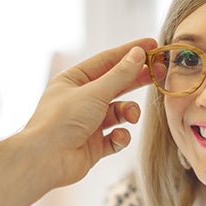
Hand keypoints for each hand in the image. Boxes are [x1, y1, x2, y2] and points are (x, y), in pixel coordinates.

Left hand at [22, 38, 156, 187]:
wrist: (45, 160)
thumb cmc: (62, 120)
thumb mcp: (94, 92)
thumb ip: (120, 75)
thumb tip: (138, 54)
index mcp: (73, 81)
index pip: (106, 61)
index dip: (129, 52)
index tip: (152, 45)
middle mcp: (79, 100)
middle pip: (115, 85)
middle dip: (136, 80)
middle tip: (160, 73)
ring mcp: (87, 123)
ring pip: (117, 113)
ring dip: (128, 113)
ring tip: (133, 116)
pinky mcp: (92, 146)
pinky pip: (114, 138)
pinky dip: (119, 137)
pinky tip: (117, 137)